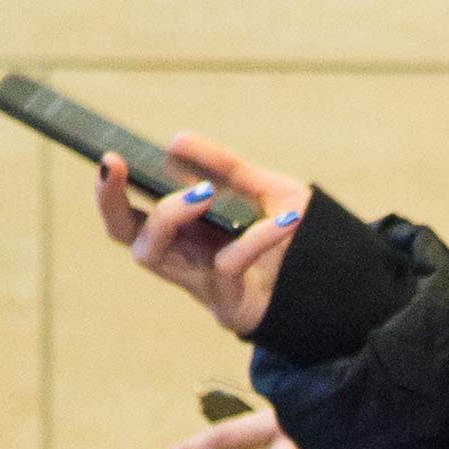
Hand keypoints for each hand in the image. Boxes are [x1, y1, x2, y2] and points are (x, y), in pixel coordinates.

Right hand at [96, 128, 309, 337]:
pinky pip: (227, 266)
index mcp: (186, 231)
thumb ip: (227, 168)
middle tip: (115, 167)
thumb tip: (175, 140)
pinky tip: (284, 221)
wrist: (341, 284)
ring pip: (153, 254)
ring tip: (204, 192)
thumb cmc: (298, 239)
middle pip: (123, 234)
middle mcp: (182, 258)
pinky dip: (253, 239)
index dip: (110, 189)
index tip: (108, 158)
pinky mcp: (229, 307)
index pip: (130, 212)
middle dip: (109, 200)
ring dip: (169, 214)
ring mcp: (201, 284)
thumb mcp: (266, 191)